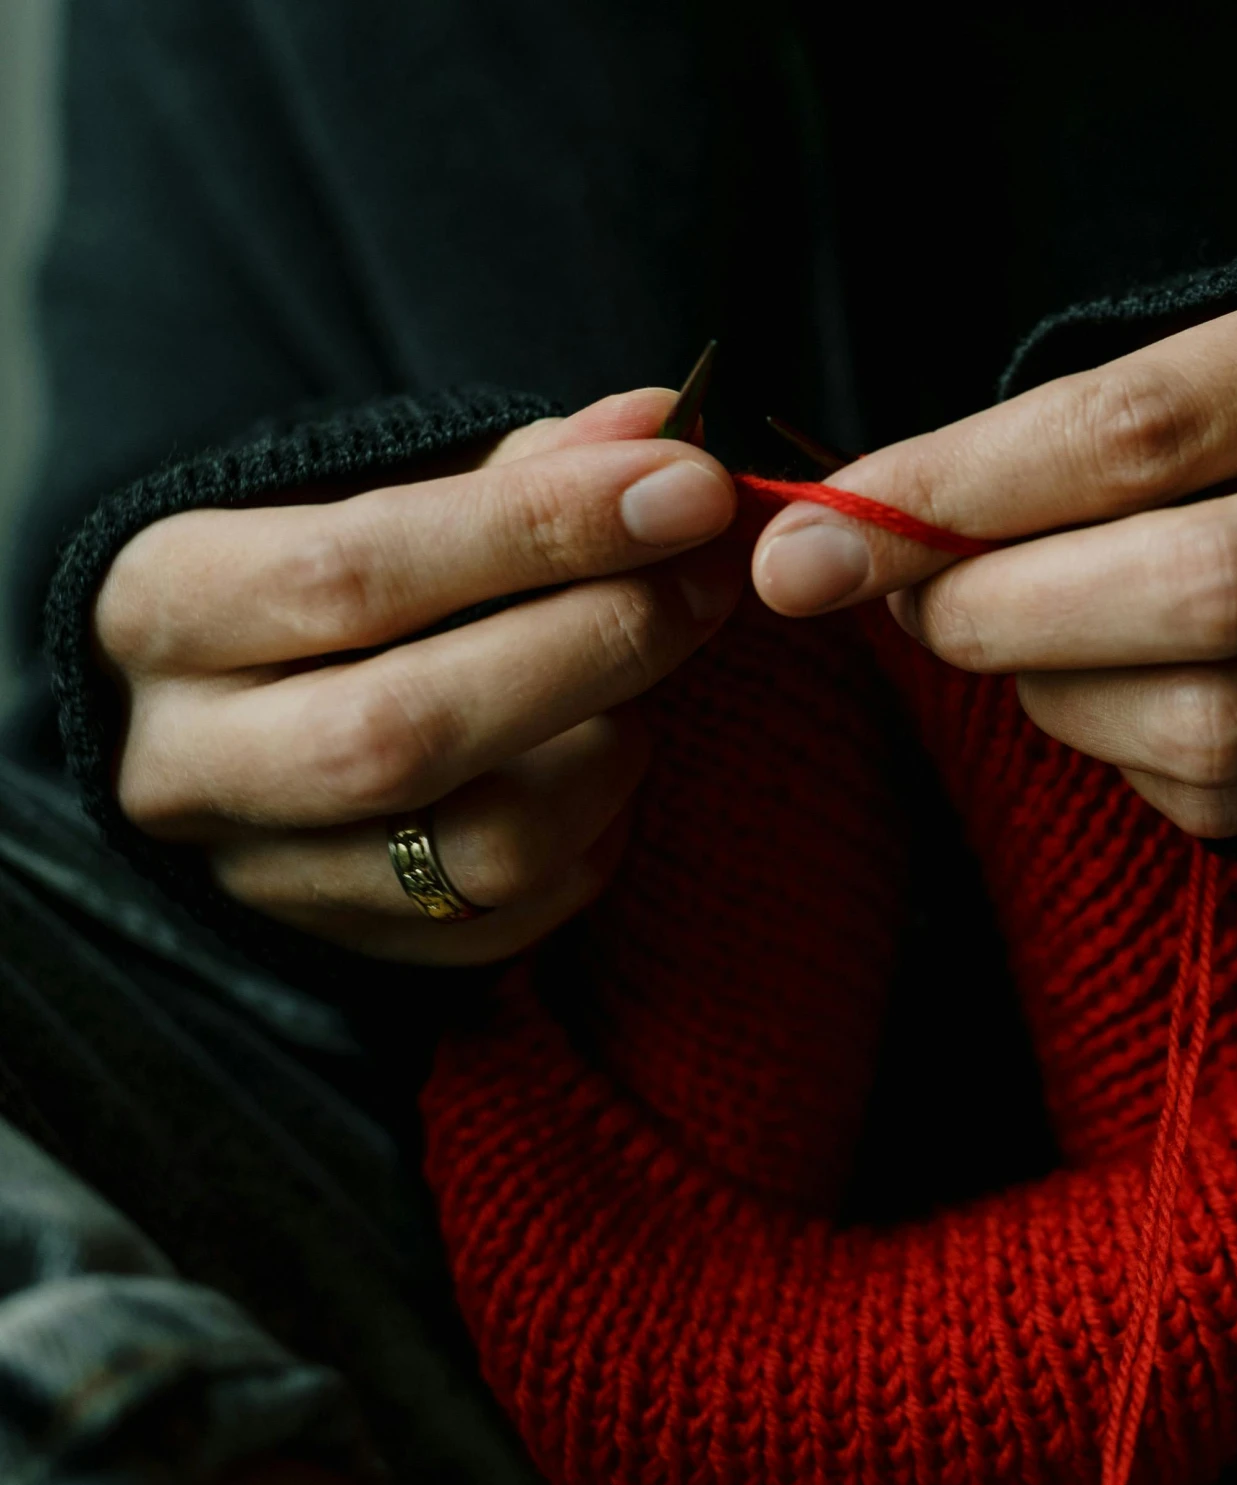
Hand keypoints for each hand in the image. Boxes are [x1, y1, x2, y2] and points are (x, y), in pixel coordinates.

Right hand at [94, 389, 744, 962]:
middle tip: (711, 579)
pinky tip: (608, 762)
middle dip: (596, 646)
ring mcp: (269, 875)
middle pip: (406, 730)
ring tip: (650, 680)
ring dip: (609, 752)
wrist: (237, 716)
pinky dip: (601, 832)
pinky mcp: (357, 949)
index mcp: (171, 603)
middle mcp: (192, 758)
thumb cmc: (335, 581)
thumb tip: (661, 430)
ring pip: (483, 850)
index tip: (687, 487)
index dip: (541, 528)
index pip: (356, 568)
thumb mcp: (385, 494)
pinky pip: (523, 916)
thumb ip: (524, 465)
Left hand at [751, 265, 1236, 836]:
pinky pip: (1230, 797)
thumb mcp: (1197, 362)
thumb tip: (837, 538)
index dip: (954, 494)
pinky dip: (1124, 760)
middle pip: (1200, 584)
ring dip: (1061, 700)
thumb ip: (1047, 435)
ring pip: (1217, 720)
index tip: (810, 540)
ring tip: (1018, 645)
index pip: (1136, 428)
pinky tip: (1115, 695)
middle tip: (914, 609)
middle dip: (1009, 615)